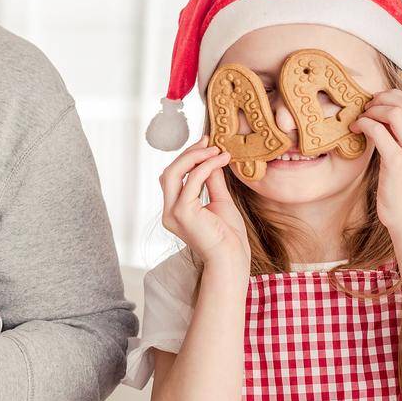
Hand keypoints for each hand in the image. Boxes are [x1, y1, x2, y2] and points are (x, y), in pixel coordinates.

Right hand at [159, 136, 248, 272]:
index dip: (187, 158)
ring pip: (173, 173)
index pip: (173, 177)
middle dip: (189, 154)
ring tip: (215, 149)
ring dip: (194, 157)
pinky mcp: (182, 213)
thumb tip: (211, 159)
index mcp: (175, 210)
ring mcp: (173, 213)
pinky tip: (219, 160)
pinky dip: (205, 167)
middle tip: (209, 142)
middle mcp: (169, 212)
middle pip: (169, 172)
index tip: (206, 144)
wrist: (232, 258)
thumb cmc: (229, 237)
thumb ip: (212, 181)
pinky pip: (192, 181)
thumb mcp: (220, 201)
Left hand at [351, 90, 401, 235]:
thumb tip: (385, 118)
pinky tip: (356, 130)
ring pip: (395, 112)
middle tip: (365, 108)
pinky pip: (379, 131)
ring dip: (372, 110)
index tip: (377, 103)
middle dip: (381, 99)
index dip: (394, 97)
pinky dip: (364, 124)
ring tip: (360, 119)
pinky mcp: (398, 163)